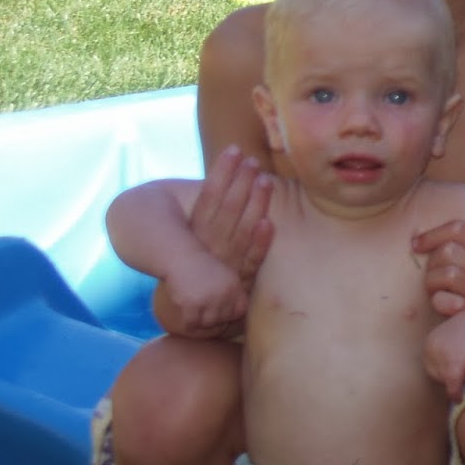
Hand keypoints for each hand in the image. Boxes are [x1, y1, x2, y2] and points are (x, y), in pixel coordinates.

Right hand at [162, 253, 248, 337]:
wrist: (184, 258)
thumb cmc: (206, 268)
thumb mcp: (227, 276)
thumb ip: (234, 294)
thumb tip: (239, 316)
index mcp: (234, 286)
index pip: (240, 311)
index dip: (231, 314)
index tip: (222, 311)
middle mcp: (223, 293)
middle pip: (223, 318)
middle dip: (216, 317)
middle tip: (206, 312)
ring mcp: (207, 299)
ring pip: (208, 322)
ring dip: (203, 321)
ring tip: (198, 314)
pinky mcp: (190, 304)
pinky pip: (192, 322)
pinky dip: (190, 322)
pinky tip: (188, 316)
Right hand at [189, 146, 273, 283]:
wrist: (199, 314)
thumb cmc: (202, 263)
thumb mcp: (199, 237)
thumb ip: (212, 210)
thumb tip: (228, 172)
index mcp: (195, 234)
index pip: (208, 198)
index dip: (221, 173)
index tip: (233, 150)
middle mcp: (208, 248)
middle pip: (226, 210)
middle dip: (240, 183)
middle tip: (253, 159)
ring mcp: (225, 264)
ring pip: (241, 230)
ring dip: (254, 206)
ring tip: (265, 181)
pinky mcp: (240, 281)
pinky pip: (251, 261)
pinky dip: (259, 244)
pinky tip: (268, 224)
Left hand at [413, 220, 464, 317]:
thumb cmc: (464, 298)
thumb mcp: (464, 268)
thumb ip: (448, 249)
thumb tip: (415, 234)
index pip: (459, 229)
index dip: (432, 235)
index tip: (416, 246)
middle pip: (449, 251)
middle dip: (432, 265)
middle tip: (434, 279)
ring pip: (448, 273)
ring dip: (433, 284)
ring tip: (438, 293)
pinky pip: (444, 300)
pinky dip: (439, 303)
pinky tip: (445, 308)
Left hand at [424, 314, 464, 403]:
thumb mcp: (456, 340)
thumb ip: (446, 354)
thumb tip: (445, 380)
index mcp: (430, 342)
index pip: (432, 368)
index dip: (446, 371)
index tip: (461, 367)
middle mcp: (431, 349)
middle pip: (437, 377)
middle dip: (451, 375)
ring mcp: (441, 358)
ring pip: (446, 382)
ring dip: (459, 379)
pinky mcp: (453, 366)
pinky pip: (452, 388)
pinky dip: (456, 394)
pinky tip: (460, 398)